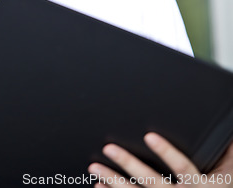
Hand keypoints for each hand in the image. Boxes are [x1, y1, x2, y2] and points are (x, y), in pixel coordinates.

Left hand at [88, 133, 232, 186]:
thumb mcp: (230, 172)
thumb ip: (226, 151)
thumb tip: (226, 131)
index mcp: (201, 186)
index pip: (183, 168)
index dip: (166, 152)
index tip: (149, 136)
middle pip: (151, 182)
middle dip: (128, 164)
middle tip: (109, 148)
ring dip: (113, 181)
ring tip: (95, 168)